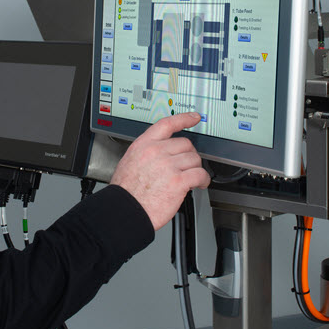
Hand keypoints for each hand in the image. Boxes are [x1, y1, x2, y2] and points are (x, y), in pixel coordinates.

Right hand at [110, 112, 210, 230]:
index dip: (183, 119)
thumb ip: (147, 152)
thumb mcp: (130, 162)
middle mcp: (156, 152)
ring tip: (192, 178)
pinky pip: (199, 174)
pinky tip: (199, 184)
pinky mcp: (178, 181)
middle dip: (189, 156)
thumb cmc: (126, 192)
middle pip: (185, 144)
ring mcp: (167, 166)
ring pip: (194, 159)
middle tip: (186, 166)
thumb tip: (164, 151)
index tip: (194, 118)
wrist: (125, 211)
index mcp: (144, 145)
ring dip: (196, 169)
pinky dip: (203, 180)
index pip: (167, 124)